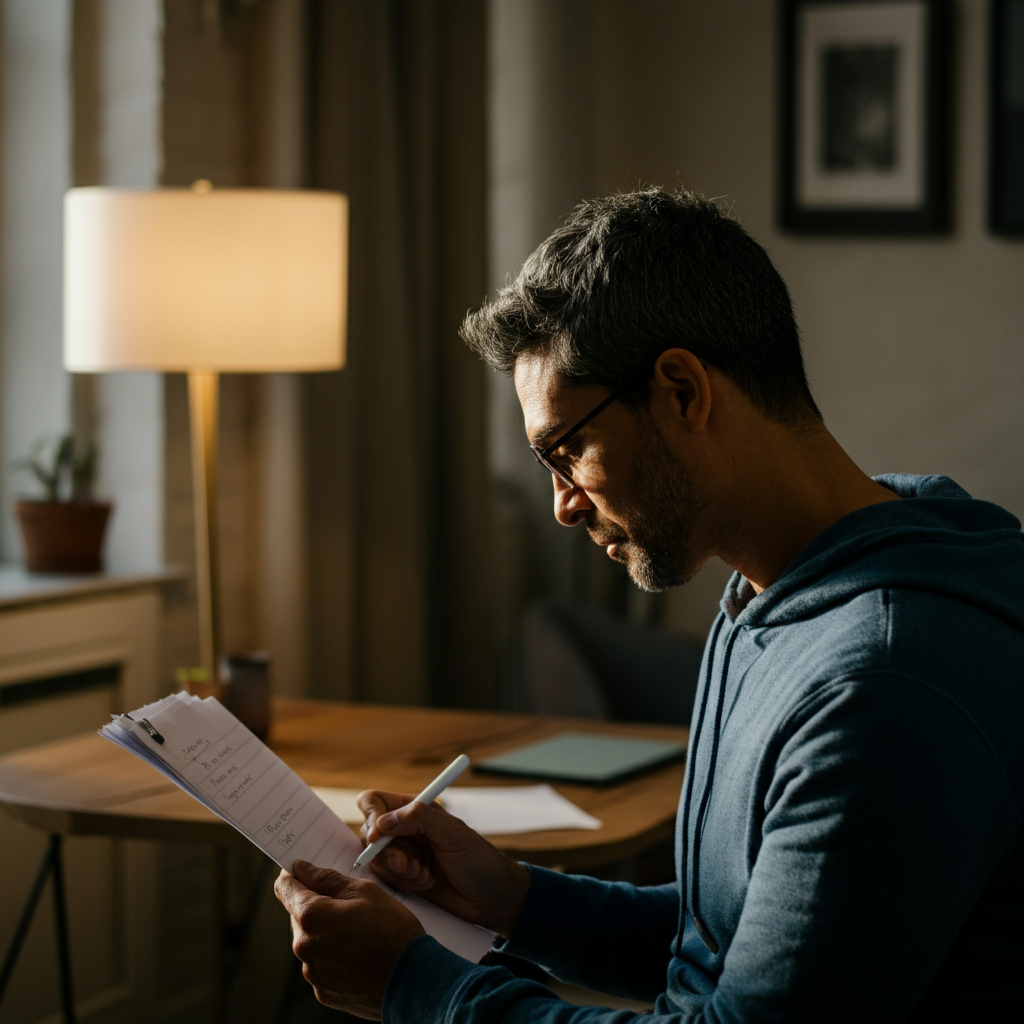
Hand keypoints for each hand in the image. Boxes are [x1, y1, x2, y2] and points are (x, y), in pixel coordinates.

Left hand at [274, 859, 424, 1019]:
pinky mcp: (323, 991)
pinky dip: (333, 955)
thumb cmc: (393, 931)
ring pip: (310, 940)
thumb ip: (327, 879)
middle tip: (349, 905)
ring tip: (359, 933)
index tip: (303, 870)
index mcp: (312, 916)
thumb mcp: (365, 891)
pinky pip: (320, 964)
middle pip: (298, 915)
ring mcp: (313, 972)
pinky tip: (358, 954)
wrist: (413, 980)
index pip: (285, 888)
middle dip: (317, 905)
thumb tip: (302, 869)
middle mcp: (305, 946)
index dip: (293, 875)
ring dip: (325, 931)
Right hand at [358, 789, 530, 936]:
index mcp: (415, 808)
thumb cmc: (477, 859)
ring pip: (376, 857)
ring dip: (399, 869)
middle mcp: (405, 828)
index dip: (371, 816)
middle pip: (370, 832)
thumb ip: (417, 819)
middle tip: (410, 865)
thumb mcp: (451, 833)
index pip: (374, 801)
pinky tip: (426, 883)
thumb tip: (382, 822)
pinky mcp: (403, 876)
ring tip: (424, 875)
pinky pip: (385, 877)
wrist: (490, 897)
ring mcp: (403, 852)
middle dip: (387, 852)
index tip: (379, 836)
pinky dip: (403, 882)